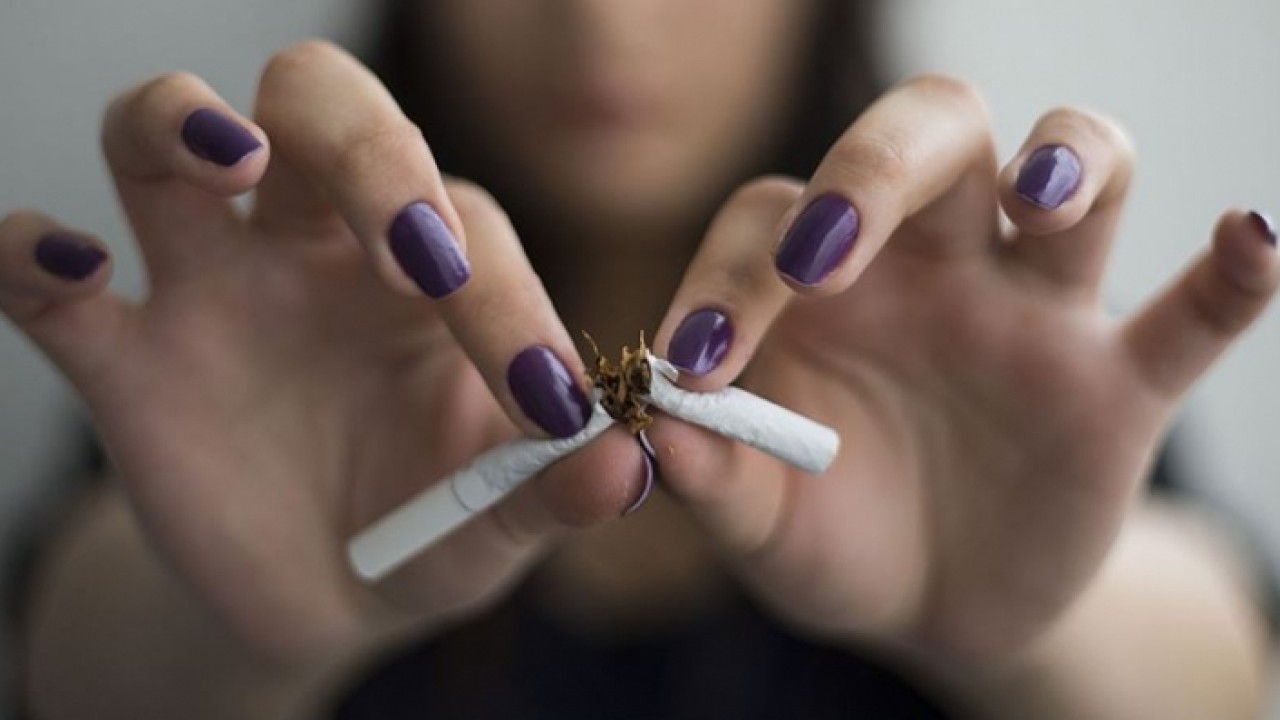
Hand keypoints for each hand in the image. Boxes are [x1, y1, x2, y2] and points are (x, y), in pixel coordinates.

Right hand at [0, 41, 649, 659]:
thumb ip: (552, 490)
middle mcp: (318, 244)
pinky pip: (39, 271)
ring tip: (227, 164)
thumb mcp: (495, 524)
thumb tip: (626, 464)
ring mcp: (211, 284)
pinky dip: (33, 253)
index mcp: (431, 268)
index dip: (505, 299)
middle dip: (366, 152)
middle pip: (320, 107)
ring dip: (187, 123)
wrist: (322, 595)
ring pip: (166, 134)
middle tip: (407, 249)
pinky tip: (69, 272)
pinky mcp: (122, 353)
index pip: (464, 226)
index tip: (541, 397)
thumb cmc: (429, 530)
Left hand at [647, 75, 1278, 658]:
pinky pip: (1191, 313)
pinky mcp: (1117, 384)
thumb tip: (656, 438)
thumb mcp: (760, 523)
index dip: (731, 274)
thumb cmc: (829, 538)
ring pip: (1075, 171)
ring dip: (1067, 160)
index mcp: (820, 286)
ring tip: (1041, 199)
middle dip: (878, 168)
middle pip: (930, 140)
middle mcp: (930, 265)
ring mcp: (1031, 312)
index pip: (772, 221)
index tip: (697, 361)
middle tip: (829, 251)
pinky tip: (1250, 240)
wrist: (931, 608)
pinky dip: (1231, 276)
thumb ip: (712, 480)